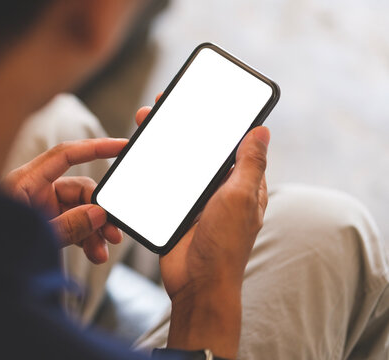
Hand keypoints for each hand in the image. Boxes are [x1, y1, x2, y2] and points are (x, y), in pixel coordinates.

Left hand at [2, 138, 126, 263]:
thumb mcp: (35, 237)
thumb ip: (69, 225)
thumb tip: (99, 214)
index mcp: (26, 181)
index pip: (66, 155)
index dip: (95, 148)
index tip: (121, 147)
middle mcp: (36, 190)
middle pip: (80, 190)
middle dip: (99, 212)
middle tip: (114, 234)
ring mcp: (42, 208)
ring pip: (80, 211)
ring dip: (95, 231)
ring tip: (103, 251)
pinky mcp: (46, 223)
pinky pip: (73, 224)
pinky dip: (86, 238)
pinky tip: (94, 252)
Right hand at [135, 96, 269, 356]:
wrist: (196, 283)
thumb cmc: (225, 244)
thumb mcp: (241, 198)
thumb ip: (250, 165)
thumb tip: (262, 130)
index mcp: (241, 182)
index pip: (233, 143)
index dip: (219, 120)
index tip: (201, 99)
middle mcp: (219, 188)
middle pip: (200, 149)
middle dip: (182, 126)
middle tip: (162, 105)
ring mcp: (195, 199)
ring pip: (178, 162)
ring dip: (163, 142)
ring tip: (145, 122)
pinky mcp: (174, 209)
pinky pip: (162, 182)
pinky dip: (151, 167)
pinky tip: (138, 152)